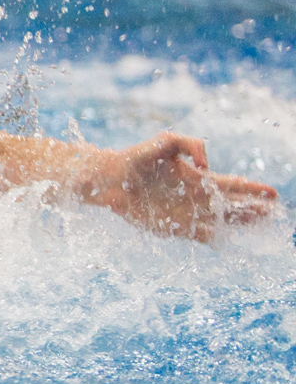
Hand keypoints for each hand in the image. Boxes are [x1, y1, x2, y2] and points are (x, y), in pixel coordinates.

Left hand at [78, 132, 276, 241]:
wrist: (110, 177)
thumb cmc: (137, 157)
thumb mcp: (166, 142)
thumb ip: (190, 144)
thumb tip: (206, 166)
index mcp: (196, 177)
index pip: (230, 184)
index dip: (251, 188)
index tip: (272, 192)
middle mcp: (195, 197)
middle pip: (230, 204)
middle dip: (252, 207)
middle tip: (273, 211)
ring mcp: (185, 212)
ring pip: (219, 219)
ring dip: (239, 222)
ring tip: (261, 221)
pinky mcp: (171, 226)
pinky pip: (197, 234)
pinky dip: (212, 237)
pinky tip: (227, 242)